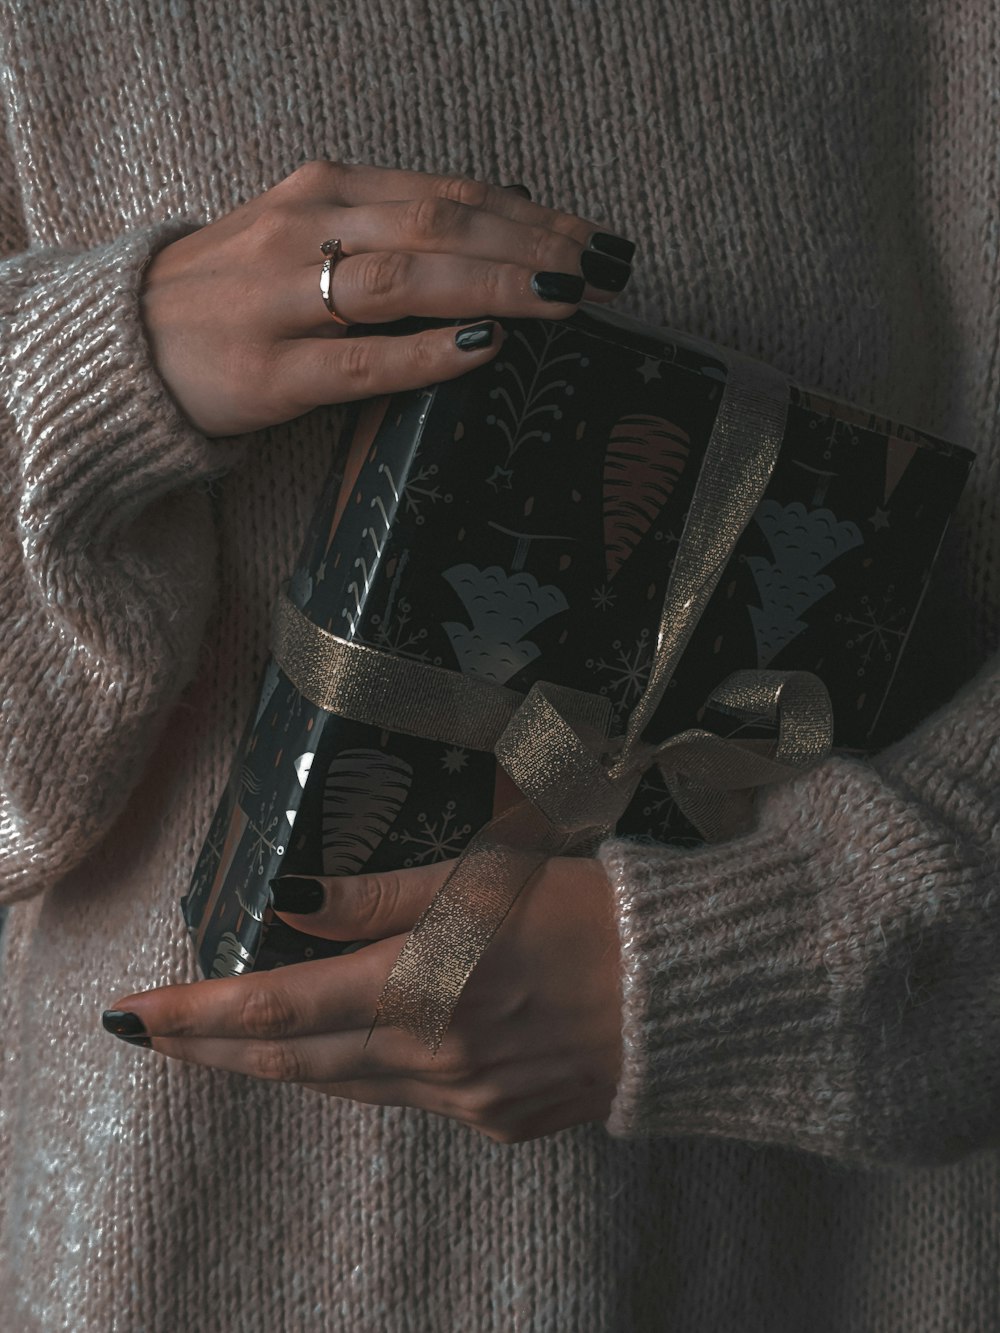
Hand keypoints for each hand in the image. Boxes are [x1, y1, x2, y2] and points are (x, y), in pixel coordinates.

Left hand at [103, 857, 622, 1142]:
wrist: (689, 993)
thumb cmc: (593, 910)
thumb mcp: (486, 876)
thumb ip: (381, 894)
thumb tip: (294, 903)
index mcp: (426, 987)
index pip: (280, 1007)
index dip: (198, 1014)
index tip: (135, 1011)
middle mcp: (434, 1058)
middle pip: (294, 1061)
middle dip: (214, 1049)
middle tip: (153, 1032)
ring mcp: (466, 1100)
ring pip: (344, 1084)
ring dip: (278, 1064)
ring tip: (225, 1045)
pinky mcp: (499, 1120)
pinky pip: (406, 1098)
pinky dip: (359, 1073)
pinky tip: (347, 1051)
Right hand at [139, 161, 634, 437]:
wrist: (127, 345)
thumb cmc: (235, 294)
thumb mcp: (309, 237)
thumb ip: (393, 229)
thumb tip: (500, 216)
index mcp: (324, 192)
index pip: (448, 193)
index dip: (530, 214)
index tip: (594, 238)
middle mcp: (306, 229)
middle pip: (440, 224)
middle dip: (533, 245)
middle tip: (605, 269)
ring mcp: (283, 300)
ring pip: (406, 279)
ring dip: (496, 283)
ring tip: (566, 298)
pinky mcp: (270, 372)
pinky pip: (360, 359)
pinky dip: (427, 350)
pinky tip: (484, 347)